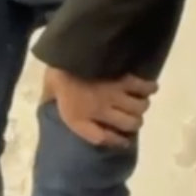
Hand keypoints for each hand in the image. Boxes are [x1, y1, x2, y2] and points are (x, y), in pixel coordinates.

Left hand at [43, 68, 157, 149]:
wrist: (69, 53)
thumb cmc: (57, 72)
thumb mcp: (48, 90)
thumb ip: (49, 99)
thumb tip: (45, 102)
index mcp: (80, 117)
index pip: (104, 139)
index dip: (116, 141)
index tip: (123, 141)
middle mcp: (102, 110)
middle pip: (130, 125)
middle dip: (134, 123)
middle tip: (132, 118)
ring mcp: (116, 95)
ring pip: (140, 108)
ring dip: (141, 107)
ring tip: (138, 103)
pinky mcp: (125, 79)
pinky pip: (145, 88)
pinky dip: (150, 89)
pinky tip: (148, 88)